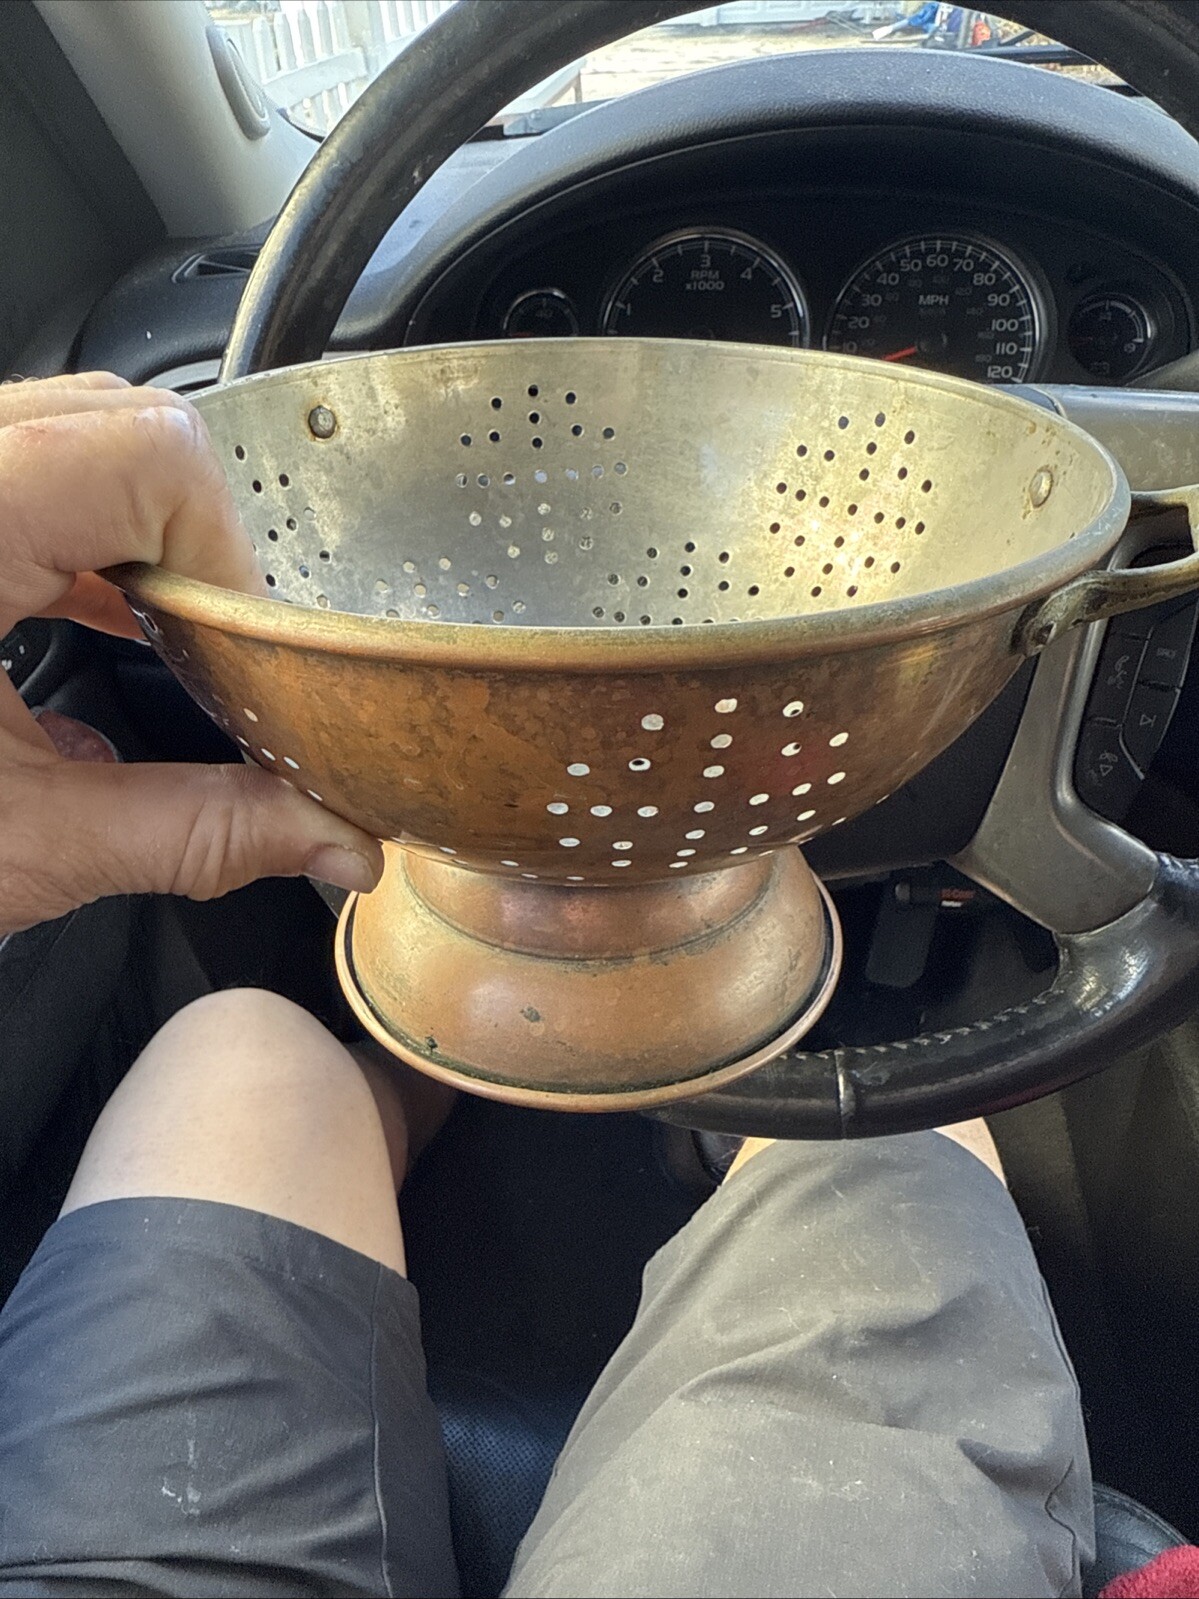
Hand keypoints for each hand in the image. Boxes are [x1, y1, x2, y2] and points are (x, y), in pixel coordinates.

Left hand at [0, 373, 382, 935]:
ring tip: (150, 633)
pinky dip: (66, 531)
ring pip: (59, 431)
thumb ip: (193, 833)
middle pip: (114, 418)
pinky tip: (82, 619)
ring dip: (128, 526)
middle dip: (187, 531)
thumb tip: (327, 841)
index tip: (233, 647)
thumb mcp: (16, 844)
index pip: (149, 449)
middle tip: (201, 640)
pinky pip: (9, 469)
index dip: (221, 550)